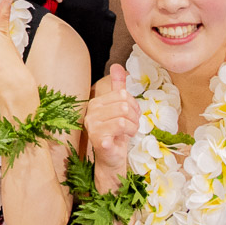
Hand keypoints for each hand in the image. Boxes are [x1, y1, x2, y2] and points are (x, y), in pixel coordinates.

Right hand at [84, 65, 139, 185]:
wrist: (111, 158)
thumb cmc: (116, 134)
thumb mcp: (119, 108)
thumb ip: (117, 87)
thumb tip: (117, 66)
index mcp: (96, 103)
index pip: (122, 94)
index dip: (133, 105)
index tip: (132, 116)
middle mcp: (91, 113)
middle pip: (124, 104)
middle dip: (134, 117)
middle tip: (131, 126)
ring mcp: (93, 126)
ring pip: (124, 116)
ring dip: (133, 127)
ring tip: (128, 133)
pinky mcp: (99, 139)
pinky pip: (121, 126)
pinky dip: (129, 133)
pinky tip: (122, 139)